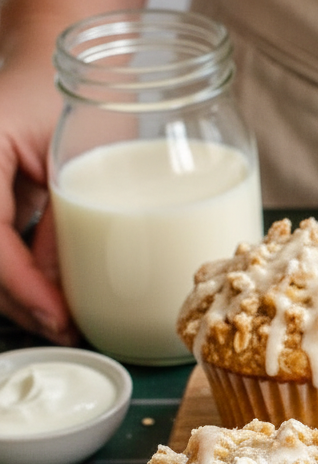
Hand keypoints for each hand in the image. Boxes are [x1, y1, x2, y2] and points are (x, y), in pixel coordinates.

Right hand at [0, 60, 74, 343]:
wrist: (53, 59)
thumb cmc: (72, 93)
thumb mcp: (82, 156)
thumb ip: (65, 224)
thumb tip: (65, 297)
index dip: (21, 285)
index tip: (57, 318)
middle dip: (18, 302)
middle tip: (65, 331)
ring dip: (15, 297)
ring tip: (60, 323)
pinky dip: (15, 276)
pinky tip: (46, 301)